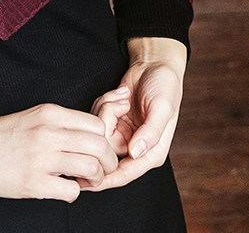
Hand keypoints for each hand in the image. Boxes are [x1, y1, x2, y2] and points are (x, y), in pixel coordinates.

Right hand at [0, 100, 120, 202]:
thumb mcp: (33, 116)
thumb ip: (61, 124)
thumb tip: (90, 141)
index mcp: (50, 113)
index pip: (97, 125)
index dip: (103, 141)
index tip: (96, 152)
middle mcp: (49, 132)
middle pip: (101, 146)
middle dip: (108, 162)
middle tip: (100, 170)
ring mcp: (41, 158)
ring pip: (92, 168)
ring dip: (95, 179)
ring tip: (83, 181)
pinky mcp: (33, 182)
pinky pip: (71, 192)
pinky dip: (73, 194)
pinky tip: (62, 189)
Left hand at [83, 38, 185, 190]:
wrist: (155, 64)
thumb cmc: (165, 86)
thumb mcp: (162, 107)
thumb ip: (150, 132)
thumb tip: (135, 154)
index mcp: (152, 152)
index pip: (124, 174)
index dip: (103, 181)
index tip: (83, 183)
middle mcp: (135, 147)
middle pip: (105, 148)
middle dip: (108, 119)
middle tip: (122, 102)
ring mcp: (122, 134)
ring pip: (98, 131)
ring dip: (107, 108)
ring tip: (124, 95)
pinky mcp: (113, 121)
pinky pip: (96, 118)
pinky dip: (104, 102)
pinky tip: (120, 94)